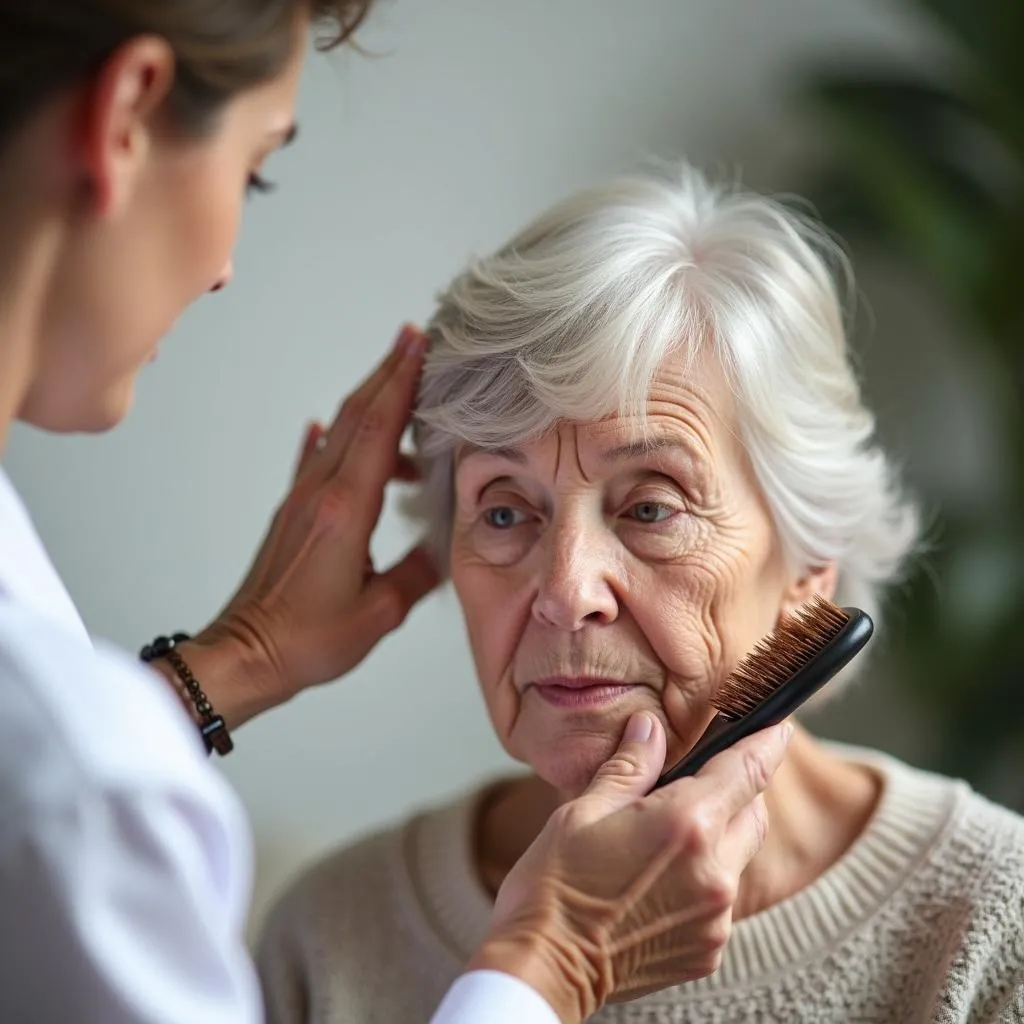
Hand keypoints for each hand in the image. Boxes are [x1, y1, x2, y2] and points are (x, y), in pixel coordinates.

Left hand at [179, 325, 439, 726]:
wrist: (245, 654)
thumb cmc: (305, 640)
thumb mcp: (379, 612)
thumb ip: (419, 572)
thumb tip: (447, 544)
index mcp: (346, 510)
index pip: (379, 430)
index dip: (401, 383)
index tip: (419, 344)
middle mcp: (321, 493)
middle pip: (359, 416)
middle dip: (388, 372)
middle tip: (414, 339)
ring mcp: (302, 500)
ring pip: (340, 434)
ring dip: (371, 404)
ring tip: (401, 392)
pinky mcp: (293, 515)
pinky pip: (316, 462)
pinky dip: (331, 439)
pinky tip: (329, 428)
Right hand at [470, 714, 791, 1022]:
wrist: (545, 964)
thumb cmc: (556, 883)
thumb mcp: (584, 808)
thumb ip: (630, 766)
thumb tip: (651, 727)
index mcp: (685, 824)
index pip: (748, 770)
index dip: (768, 741)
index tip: (779, 727)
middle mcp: (714, 871)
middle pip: (753, 813)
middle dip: (736, 791)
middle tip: (696, 782)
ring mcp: (716, 916)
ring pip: (738, 857)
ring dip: (717, 838)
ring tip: (662, 841)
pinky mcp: (709, 949)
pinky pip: (721, 899)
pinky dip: (703, 881)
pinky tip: (659, 881)